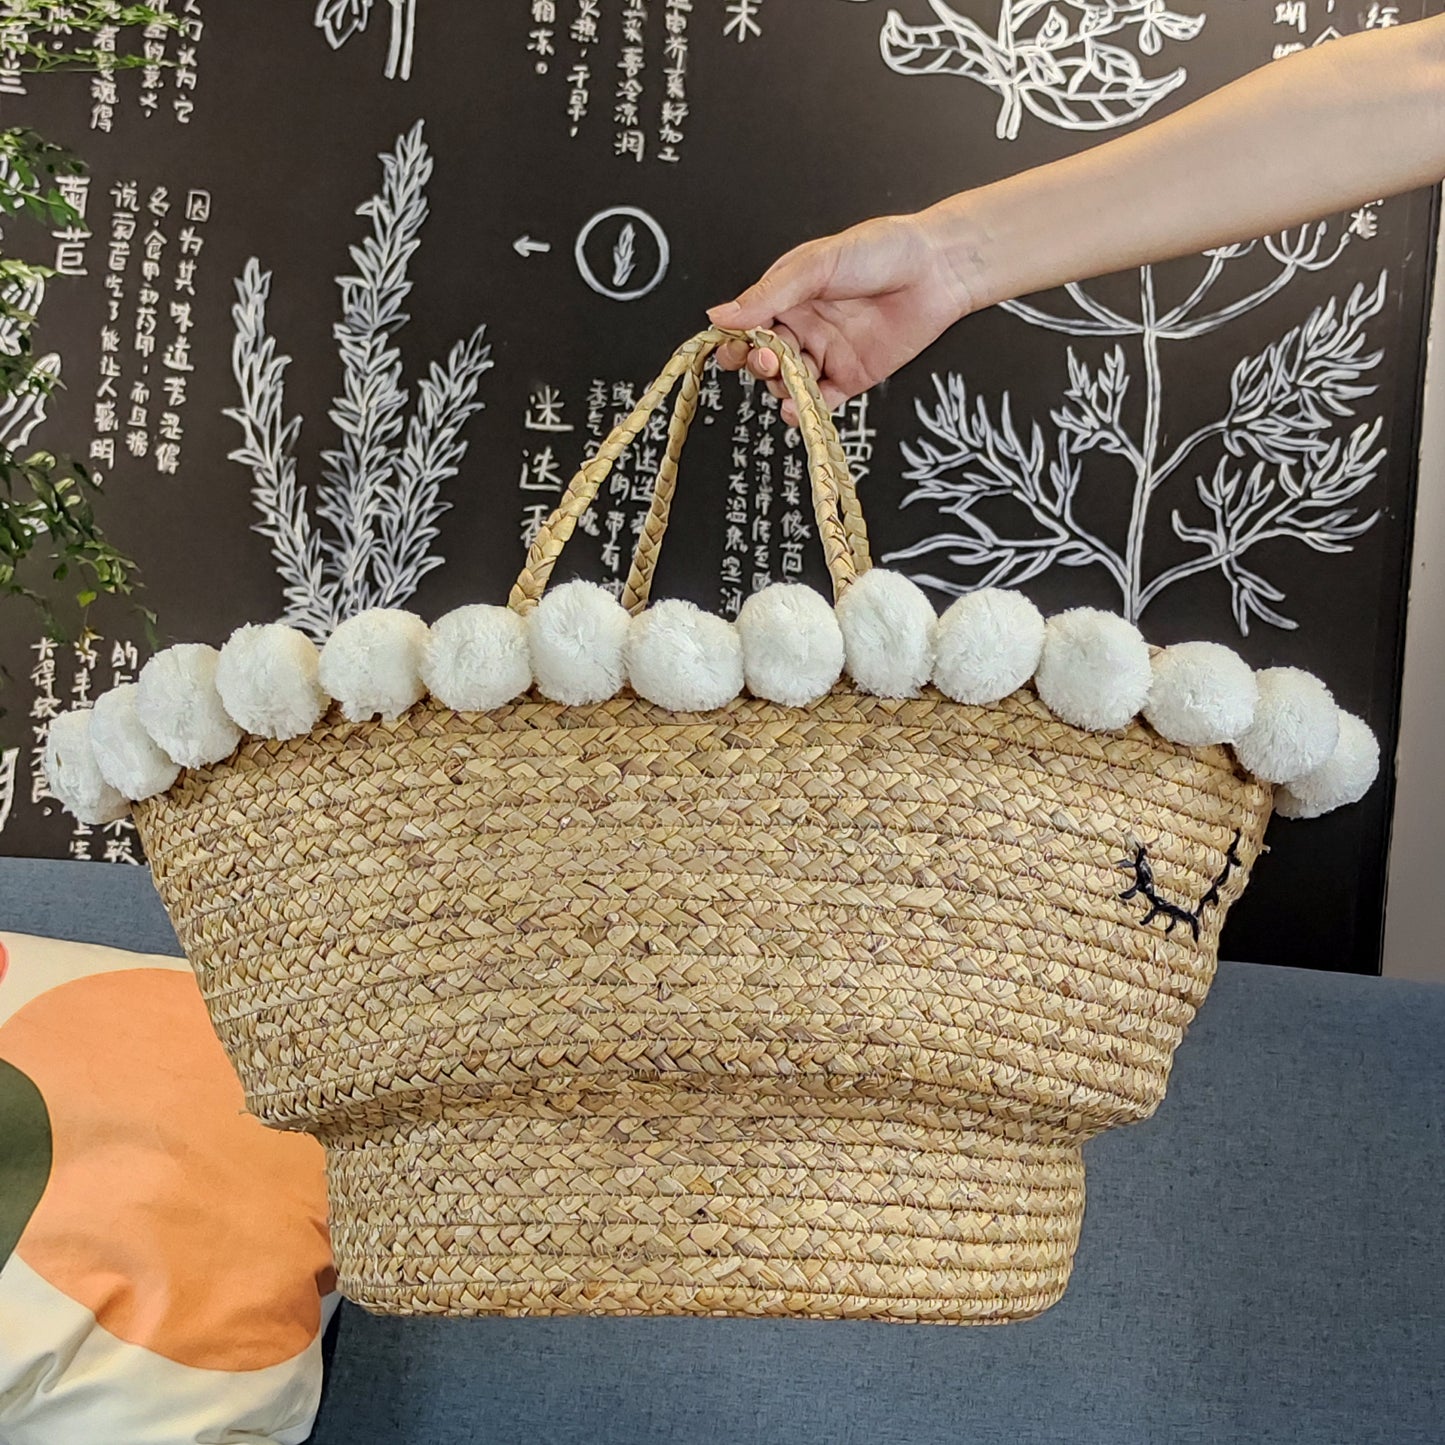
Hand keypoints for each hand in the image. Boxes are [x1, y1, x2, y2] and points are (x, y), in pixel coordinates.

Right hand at [705, 211, 975, 425]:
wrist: (938, 269)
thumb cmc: (882, 250)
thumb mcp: (817, 265)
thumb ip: (769, 295)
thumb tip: (719, 315)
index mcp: (788, 296)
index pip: (748, 327)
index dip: (736, 342)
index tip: (733, 349)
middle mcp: (804, 327)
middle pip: (764, 359)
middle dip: (759, 365)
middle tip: (768, 361)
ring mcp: (826, 354)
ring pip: (788, 383)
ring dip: (781, 387)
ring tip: (789, 379)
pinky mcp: (851, 377)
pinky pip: (820, 402)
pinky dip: (805, 411)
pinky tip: (798, 409)